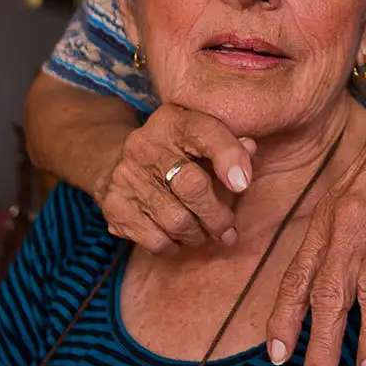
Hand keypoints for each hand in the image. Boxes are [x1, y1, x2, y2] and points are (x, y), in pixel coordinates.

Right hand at [95, 103, 255, 253]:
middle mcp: (144, 144)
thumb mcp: (200, 136)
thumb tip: (251, 148)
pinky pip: (155, 239)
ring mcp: (126, 175)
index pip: (206, 132)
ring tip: (205, 234)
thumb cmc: (176, 151)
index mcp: (172, 120)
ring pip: (176, 220)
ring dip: (198, 235)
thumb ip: (229, 141)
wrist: (117, 161)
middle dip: (217, 215)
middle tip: (228, 230)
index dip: (229, 157)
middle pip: (192, 186)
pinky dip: (174, 245)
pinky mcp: (114, 206)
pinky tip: (179, 238)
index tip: (243, 185)